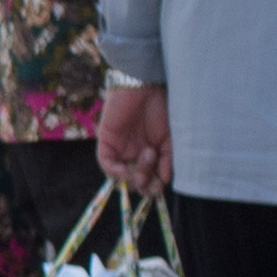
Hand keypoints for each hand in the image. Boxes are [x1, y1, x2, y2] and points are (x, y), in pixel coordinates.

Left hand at [96, 80, 171, 195]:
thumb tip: (165, 181)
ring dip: (134, 176)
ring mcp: (120, 149)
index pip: (149, 180)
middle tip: (153, 177)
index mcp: (151, 155)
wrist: (147, 87)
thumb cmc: (163, 109)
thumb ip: (168, 159)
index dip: (153, 189)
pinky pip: (106, 163)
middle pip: (134, 182)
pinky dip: (114, 171)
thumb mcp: (171, 138)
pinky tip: (125, 170)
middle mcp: (134, 155)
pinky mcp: (107, 141)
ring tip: (147, 156)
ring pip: (121, 176)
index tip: (160, 187)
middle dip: (144, 185)